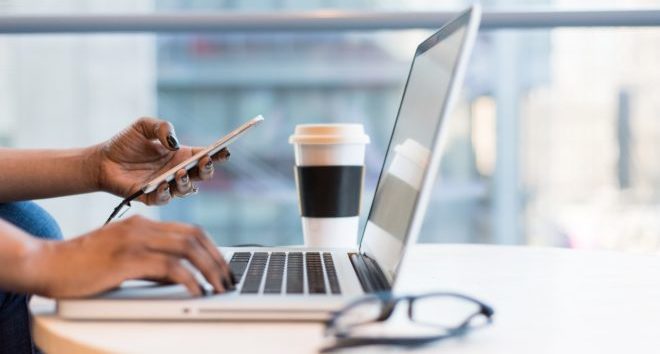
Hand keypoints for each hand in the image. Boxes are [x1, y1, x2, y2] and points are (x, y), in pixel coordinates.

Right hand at [26, 215, 234, 297]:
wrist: (46, 264)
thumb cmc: (82, 265)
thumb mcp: (123, 258)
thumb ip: (151, 262)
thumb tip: (180, 277)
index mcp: (142, 224)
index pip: (190, 230)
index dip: (212, 248)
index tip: (223, 266)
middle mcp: (142, 227)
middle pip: (194, 237)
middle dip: (217, 259)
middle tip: (228, 279)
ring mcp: (134, 241)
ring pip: (187, 248)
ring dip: (209, 269)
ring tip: (219, 287)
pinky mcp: (127, 259)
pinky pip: (169, 267)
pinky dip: (189, 279)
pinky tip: (197, 291)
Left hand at [93, 117, 229, 204]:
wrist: (102, 160)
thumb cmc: (125, 143)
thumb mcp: (144, 126)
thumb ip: (162, 128)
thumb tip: (174, 143)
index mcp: (181, 155)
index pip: (205, 156)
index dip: (217, 155)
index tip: (224, 151)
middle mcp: (177, 172)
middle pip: (202, 175)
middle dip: (207, 169)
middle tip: (205, 161)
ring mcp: (166, 186)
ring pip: (187, 190)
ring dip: (187, 182)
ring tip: (180, 172)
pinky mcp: (151, 197)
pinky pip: (164, 199)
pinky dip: (166, 192)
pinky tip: (163, 183)